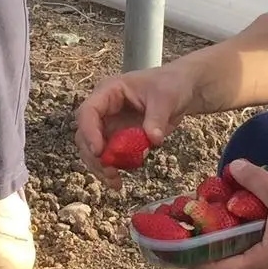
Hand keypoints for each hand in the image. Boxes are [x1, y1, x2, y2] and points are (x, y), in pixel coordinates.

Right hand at [75, 63, 195, 187]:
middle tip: (110, 173)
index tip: (99, 152)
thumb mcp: (166, 98)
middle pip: (85, 134)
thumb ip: (157, 118)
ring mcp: (110, 124)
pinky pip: (109, 156)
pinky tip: (118, 183)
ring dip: (100, 167)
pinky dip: (111, 169)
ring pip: (93, 149)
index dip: (89, 132)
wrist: (182, 90)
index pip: (88, 111)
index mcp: (109, 91)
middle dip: (94, 156)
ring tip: (115, 183)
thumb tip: (152, 140)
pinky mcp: (119, 138)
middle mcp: (104, 109)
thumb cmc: (170, 85)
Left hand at [197, 159, 267, 268]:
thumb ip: (255, 180)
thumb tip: (232, 166)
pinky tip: (236, 203)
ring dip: (223, 230)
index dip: (191, 260)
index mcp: (261, 262)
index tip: (171, 247)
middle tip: (186, 221)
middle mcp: (266, 264)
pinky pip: (255, 237)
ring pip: (241, 246)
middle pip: (226, 257)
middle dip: (205, 240)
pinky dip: (242, 224)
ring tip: (205, 209)